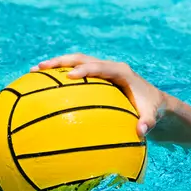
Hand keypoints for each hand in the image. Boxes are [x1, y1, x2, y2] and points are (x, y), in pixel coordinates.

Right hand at [36, 53, 168, 138]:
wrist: (155, 101)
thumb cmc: (151, 109)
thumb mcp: (152, 116)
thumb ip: (147, 123)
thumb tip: (140, 132)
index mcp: (122, 72)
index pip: (102, 68)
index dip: (86, 70)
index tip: (70, 76)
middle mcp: (111, 67)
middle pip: (83, 58)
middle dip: (61, 61)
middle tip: (40, 67)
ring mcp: (103, 69)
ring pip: (76, 61)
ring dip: (56, 65)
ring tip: (34, 71)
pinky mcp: (98, 76)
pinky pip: (77, 72)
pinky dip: (60, 75)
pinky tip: (42, 85)